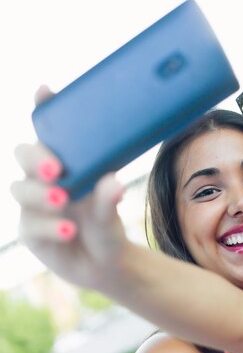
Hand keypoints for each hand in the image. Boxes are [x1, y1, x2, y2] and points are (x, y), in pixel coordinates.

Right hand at [10, 86, 129, 290]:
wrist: (105, 262)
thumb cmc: (106, 223)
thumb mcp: (112, 207)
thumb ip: (109, 196)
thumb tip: (113, 183)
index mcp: (66, 162)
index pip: (49, 129)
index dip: (43, 107)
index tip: (44, 90)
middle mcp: (44, 177)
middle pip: (23, 153)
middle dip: (36, 157)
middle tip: (56, 168)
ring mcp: (32, 203)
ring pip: (21, 188)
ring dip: (41, 193)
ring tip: (64, 200)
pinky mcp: (29, 230)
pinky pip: (30, 224)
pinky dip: (50, 226)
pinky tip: (69, 230)